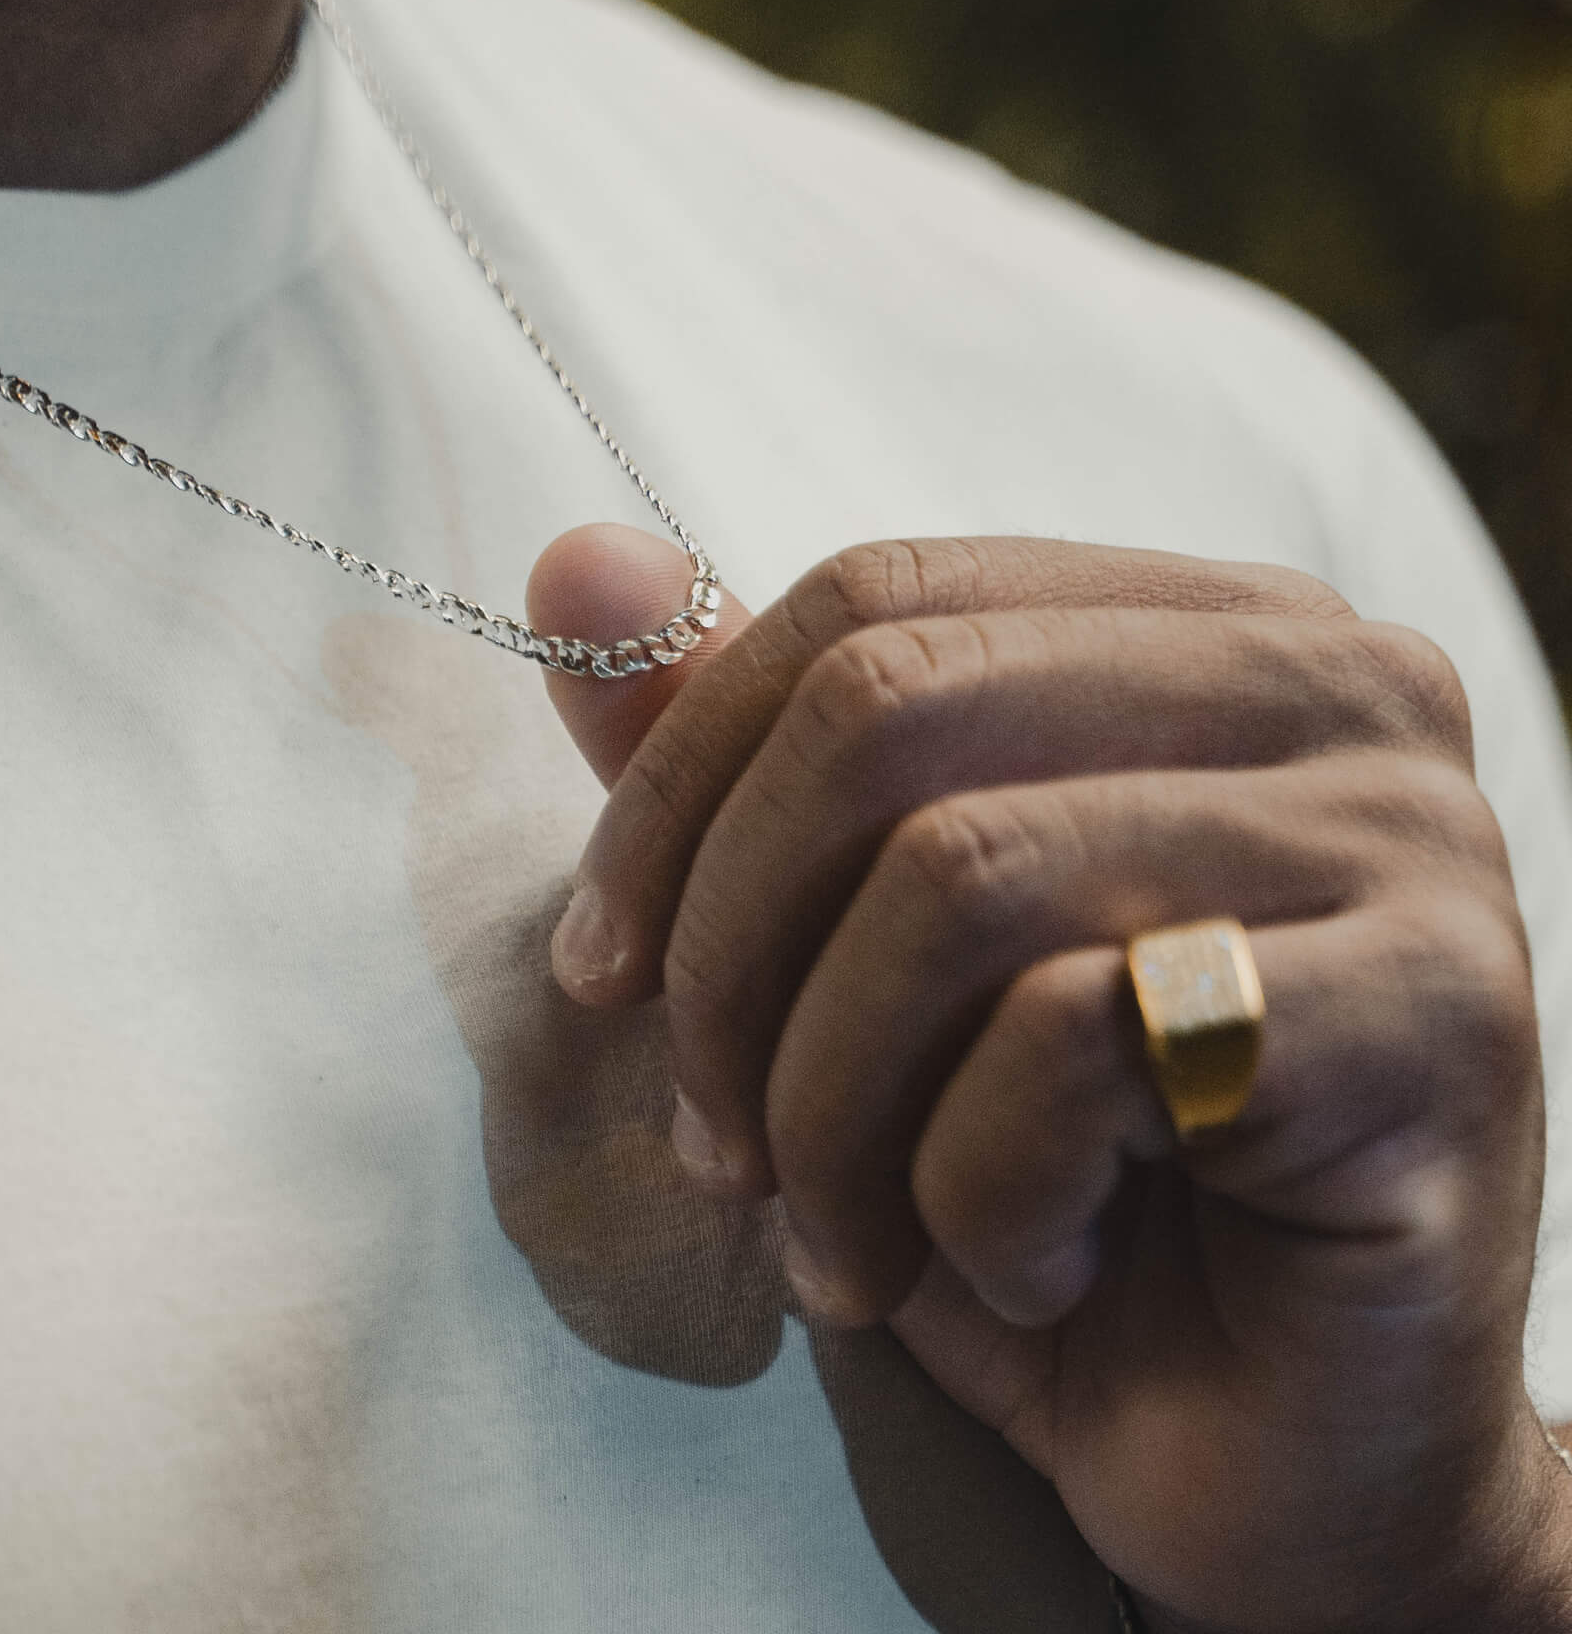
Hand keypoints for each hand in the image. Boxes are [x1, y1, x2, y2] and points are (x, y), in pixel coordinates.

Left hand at [528, 526, 1571, 1631]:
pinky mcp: (1442, 1010)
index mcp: (1198, 626)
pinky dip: (970, 1194)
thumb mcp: (853, 956)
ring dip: (829, 1108)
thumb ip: (739, 752)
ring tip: (838, 1242)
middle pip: (888, 712)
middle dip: (731, 954)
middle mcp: (1326, 686)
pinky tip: (1029, 1272)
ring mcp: (1408, 835)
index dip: (681, 780)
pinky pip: (1071, 1043)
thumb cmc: (1057, 1186)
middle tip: (711, 1141)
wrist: (1282, 1456)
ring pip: (956, 878)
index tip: (597, 964)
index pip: (871, 601)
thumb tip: (579, 564)